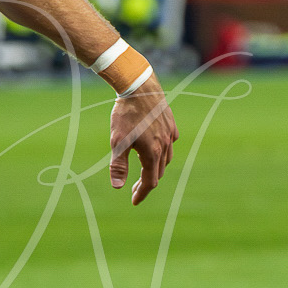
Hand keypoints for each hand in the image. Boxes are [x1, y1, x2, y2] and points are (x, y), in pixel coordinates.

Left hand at [111, 82, 176, 203]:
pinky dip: (163, 150)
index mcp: (152, 153)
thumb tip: (117, 187)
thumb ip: (118, 165)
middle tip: (134, 187)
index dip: (142, 193)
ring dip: (156, 167)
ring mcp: (169, 133)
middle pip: (158, 171)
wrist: (139, 86)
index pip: (150, 181)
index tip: (134, 201)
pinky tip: (157, 147)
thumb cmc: (126, 114)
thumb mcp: (118, 142)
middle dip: (147, 182)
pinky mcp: (170, 123)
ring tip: (144, 169)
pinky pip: (170, 142)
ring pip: (166, 158)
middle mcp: (164, 145)